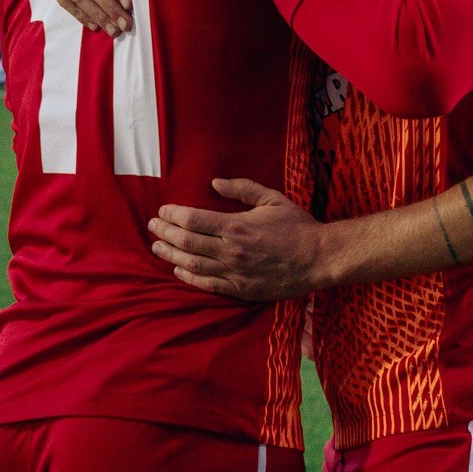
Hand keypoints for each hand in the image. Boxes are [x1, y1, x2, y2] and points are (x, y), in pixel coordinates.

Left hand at [149, 179, 327, 301]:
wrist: (319, 259)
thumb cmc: (297, 227)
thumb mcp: (273, 199)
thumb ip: (243, 188)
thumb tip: (215, 182)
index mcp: (237, 226)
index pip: (193, 220)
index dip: (173, 214)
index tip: (163, 210)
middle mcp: (230, 251)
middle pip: (186, 242)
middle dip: (165, 232)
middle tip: (153, 226)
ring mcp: (234, 272)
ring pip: (191, 264)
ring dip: (170, 255)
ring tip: (157, 247)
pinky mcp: (240, 289)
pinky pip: (207, 285)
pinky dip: (188, 277)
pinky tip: (178, 270)